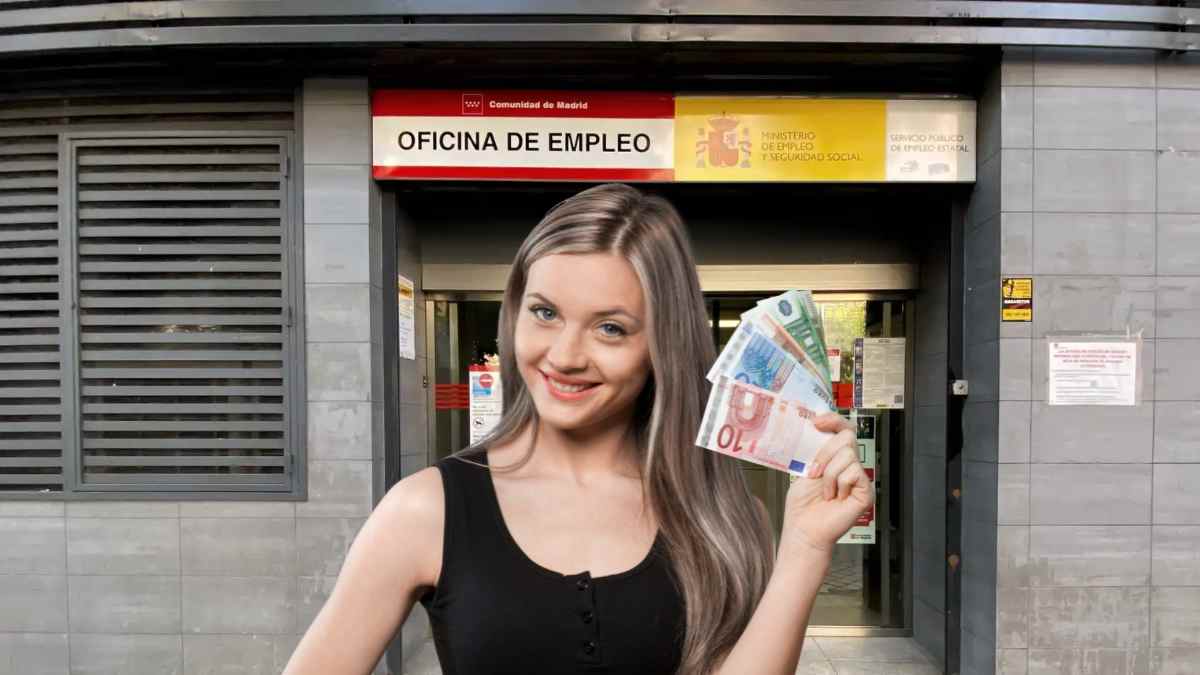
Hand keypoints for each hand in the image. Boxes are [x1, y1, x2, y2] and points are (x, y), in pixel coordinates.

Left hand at [780, 413, 873, 555]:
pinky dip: (839, 485)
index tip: (816, 421)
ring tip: (825, 492)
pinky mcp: (866, 491)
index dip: (833, 420)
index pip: (842, 429)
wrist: (804, 529)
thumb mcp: (804, 468)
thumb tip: (814, 425)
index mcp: (834, 457)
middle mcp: (849, 464)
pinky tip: (836, 498)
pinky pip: (854, 473)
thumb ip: (814, 449)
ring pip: (847, 455)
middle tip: (813, 473)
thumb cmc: (802, 505)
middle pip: (847, 437)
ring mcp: (859, 477)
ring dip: (829, 474)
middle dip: (825, 453)